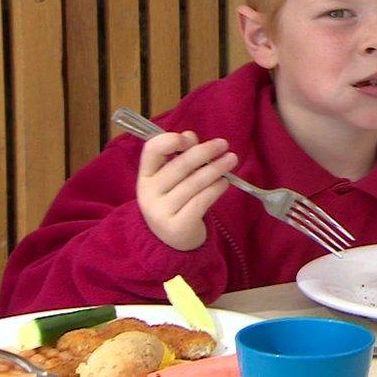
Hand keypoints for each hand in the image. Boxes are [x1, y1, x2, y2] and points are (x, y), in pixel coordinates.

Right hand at [136, 131, 238, 250]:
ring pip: (194, 183)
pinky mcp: (178, 226)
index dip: (170, 140)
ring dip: (216, 168)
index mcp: (145, 176)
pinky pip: (201, 201)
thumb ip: (180, 156)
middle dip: (205, 152)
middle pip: (180, 166)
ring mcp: (161, 211)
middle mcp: (148, 193)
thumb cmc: (174, 201)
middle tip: (224, 144)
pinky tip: (225, 183)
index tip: (190, 138)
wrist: (170, 241)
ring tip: (231, 160)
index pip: (151, 150)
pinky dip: (216, 189)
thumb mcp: (172, 179)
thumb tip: (191, 135)